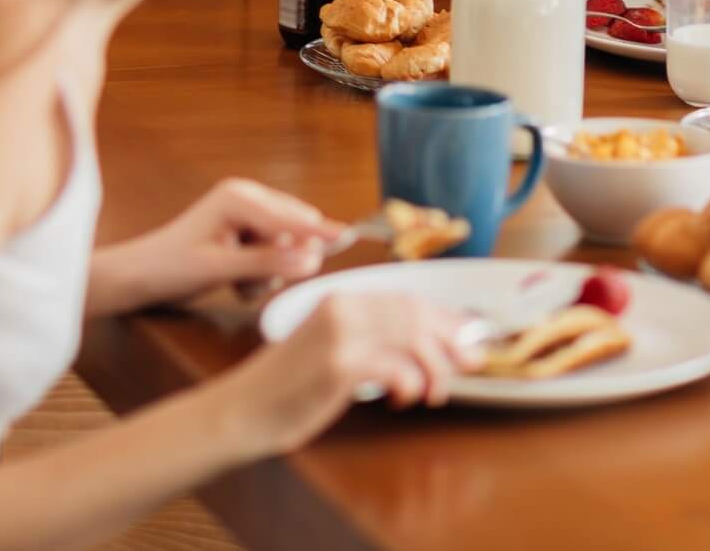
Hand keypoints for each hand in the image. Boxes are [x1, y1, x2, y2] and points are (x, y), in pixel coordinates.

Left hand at [107, 177, 348, 310]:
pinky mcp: (249, 230)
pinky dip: (264, 271)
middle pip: (295, 226)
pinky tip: (238, 280)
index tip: (347, 238)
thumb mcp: (219, 269)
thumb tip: (311, 261)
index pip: (289, 217)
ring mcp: (249, 213)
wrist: (141, 276)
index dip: (316, 232)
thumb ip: (267, 264)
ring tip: (240, 285)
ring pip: (288, 243)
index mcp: (239, 197)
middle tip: (255, 284)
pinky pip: (277, 251)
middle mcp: (248, 197)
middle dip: (284, 259)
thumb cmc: (171, 268)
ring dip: (271, 270)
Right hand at [215, 292, 481, 456]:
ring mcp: (340, 334)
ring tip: (432, 393)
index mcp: (343, 299)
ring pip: (412, 337)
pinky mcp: (338, 365)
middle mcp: (343, 307)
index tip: (470, 339)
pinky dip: (409, 384)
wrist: (240, 410)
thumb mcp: (333, 349)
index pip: (409, 300)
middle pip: (416, 314)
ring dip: (433, 368)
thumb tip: (433, 348)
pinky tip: (403, 399)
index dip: (447, 320)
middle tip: (470, 364)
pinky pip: (394, 367)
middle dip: (451, 340)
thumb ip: (374, 342)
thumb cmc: (288, 387)